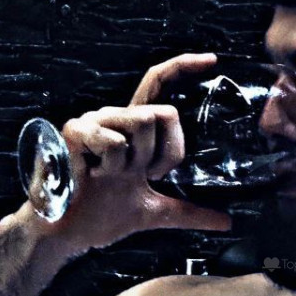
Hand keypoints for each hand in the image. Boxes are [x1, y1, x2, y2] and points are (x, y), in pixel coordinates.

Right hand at [48, 53, 231, 251]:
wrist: (69, 234)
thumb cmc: (102, 215)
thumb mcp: (155, 212)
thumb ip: (190, 212)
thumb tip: (226, 223)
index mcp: (133, 128)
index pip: (158, 85)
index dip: (183, 66)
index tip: (212, 61)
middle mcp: (115, 117)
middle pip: (165, 112)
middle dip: (164, 154)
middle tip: (142, 176)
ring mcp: (95, 121)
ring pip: (144, 121)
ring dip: (138, 160)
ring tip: (114, 176)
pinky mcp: (76, 130)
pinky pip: (116, 141)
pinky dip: (113, 166)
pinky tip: (95, 175)